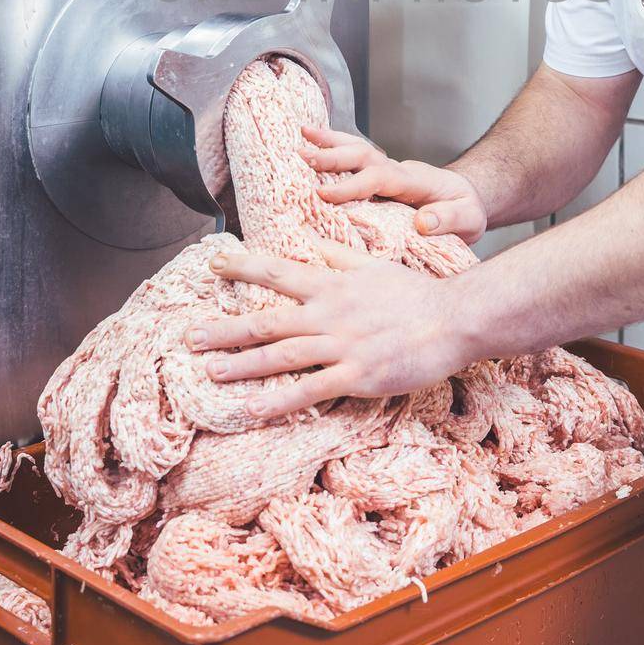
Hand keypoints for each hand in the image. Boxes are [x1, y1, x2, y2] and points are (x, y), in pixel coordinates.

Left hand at [184, 240, 467, 418]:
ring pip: (281, 356)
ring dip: (242, 364)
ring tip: (208, 371)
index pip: (279, 271)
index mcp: (333, 285)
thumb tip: (307, 234)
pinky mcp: (357, 375)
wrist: (454, 319)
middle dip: (226, 328)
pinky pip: (310, 390)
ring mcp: (342, 345)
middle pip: (267, 321)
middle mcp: (330, 314)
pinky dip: (279, 400)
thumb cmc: (416, 294)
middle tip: (189, 336)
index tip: (212, 263)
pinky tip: (251, 410)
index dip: (243, 266)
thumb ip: (336, 254)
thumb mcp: (373, 266)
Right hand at [300, 124, 488, 244]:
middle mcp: (398, 170)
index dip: (353, 186)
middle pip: (363, 156)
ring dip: (330, 142)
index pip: (380, 179)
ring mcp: (387, 170)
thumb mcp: (469, 220)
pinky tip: (312, 142)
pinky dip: (333, 147)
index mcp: (416, 182)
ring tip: (301, 134)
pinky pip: (355, 160)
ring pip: (357, 150)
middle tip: (303, 158)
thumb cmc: (467, 211)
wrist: (468, 199)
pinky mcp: (379, 177)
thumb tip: (423, 222)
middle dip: (333, 156)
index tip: (326, 195)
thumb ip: (449, 220)